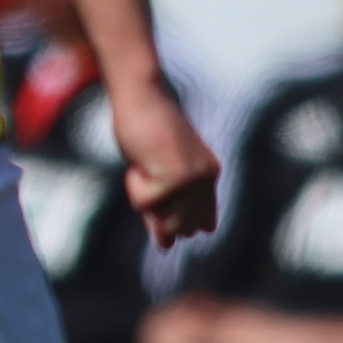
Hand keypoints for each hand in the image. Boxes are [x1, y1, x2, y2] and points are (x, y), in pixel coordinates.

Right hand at [109, 77, 220, 247]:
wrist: (141, 96)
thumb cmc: (142, 128)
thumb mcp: (153, 170)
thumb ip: (163, 204)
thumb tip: (166, 245)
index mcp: (208, 173)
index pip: (202, 218)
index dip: (182, 226)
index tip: (167, 239)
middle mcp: (208, 178)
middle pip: (181, 225)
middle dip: (155, 214)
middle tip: (140, 179)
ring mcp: (195, 178)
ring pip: (166, 218)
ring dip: (143, 199)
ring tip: (139, 169)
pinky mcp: (177, 177)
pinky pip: (145, 202)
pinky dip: (134, 185)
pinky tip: (136, 162)